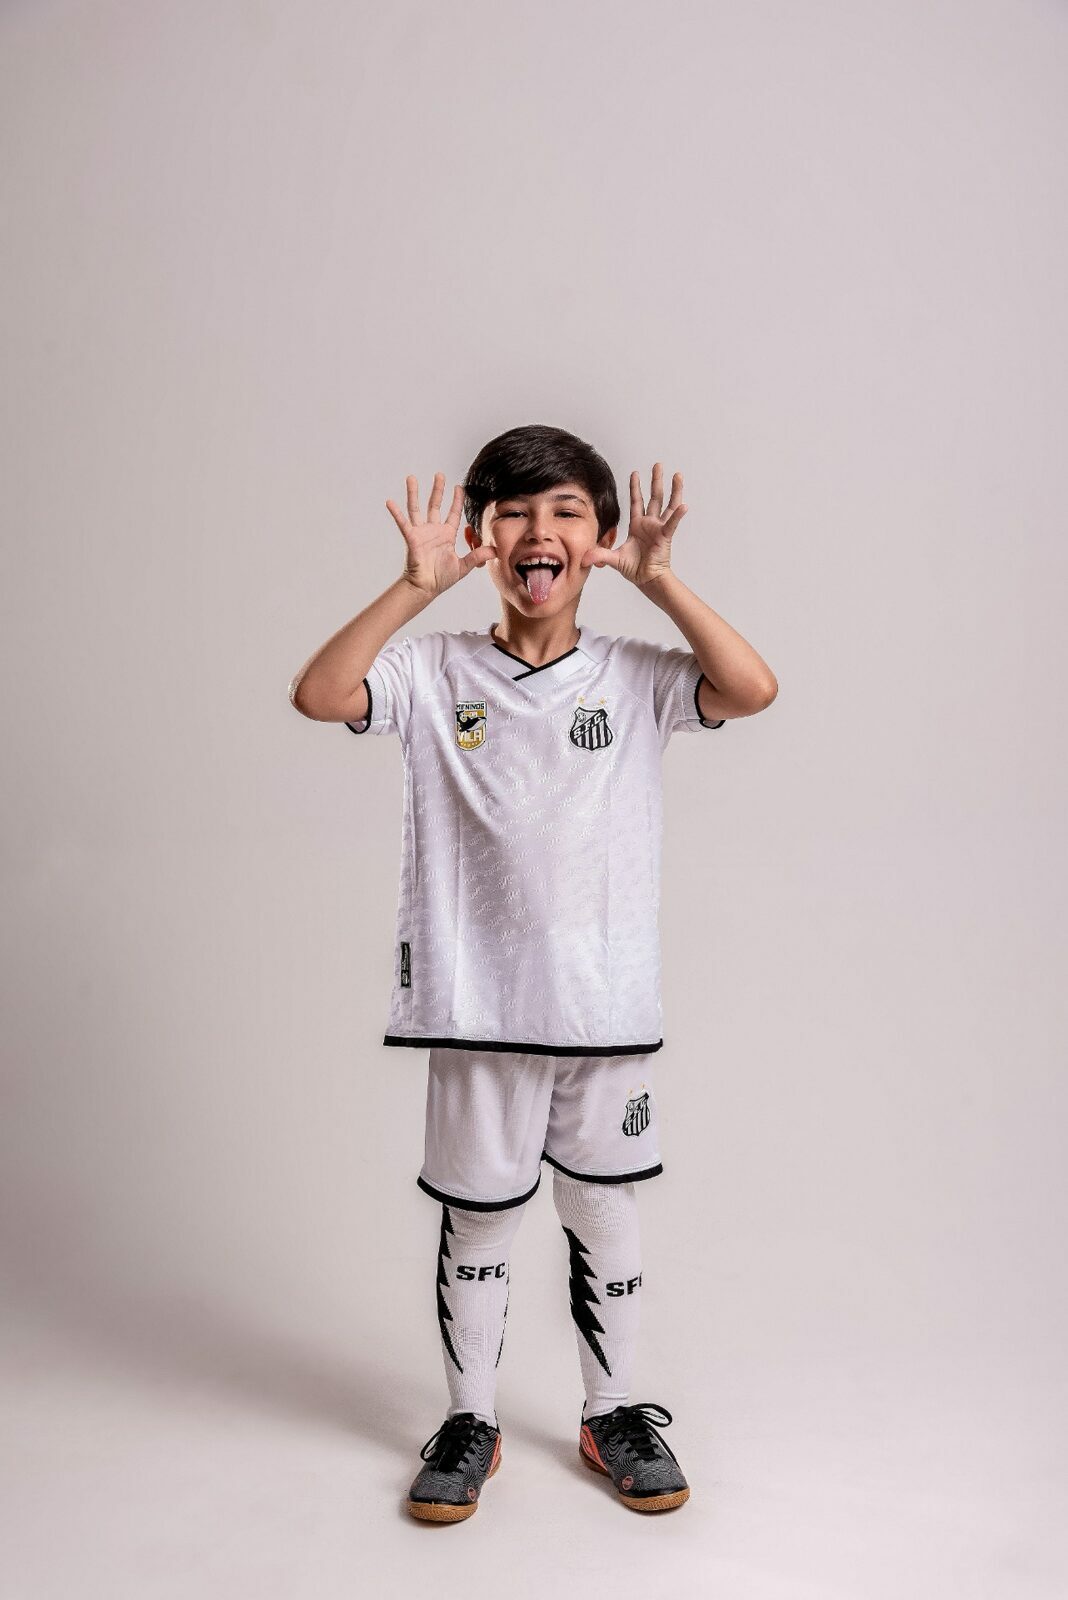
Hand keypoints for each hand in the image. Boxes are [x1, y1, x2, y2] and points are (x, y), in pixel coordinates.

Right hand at [385, 473, 497, 597]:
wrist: (426, 587)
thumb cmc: (441, 578)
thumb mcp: (464, 566)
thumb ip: (478, 556)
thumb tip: (495, 551)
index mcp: (447, 535)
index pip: (453, 513)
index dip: (457, 500)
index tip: (459, 487)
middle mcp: (434, 530)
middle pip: (435, 505)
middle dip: (438, 490)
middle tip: (439, 474)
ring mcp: (421, 533)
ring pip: (417, 508)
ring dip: (414, 493)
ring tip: (412, 478)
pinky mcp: (412, 538)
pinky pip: (403, 523)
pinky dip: (396, 513)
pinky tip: (390, 501)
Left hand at [579, 462, 686, 586]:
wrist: (646, 580)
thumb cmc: (634, 569)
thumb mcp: (613, 559)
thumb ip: (599, 555)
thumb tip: (582, 559)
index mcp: (637, 525)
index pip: (636, 501)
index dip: (636, 487)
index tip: (636, 472)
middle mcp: (650, 523)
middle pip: (654, 497)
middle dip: (656, 480)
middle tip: (658, 464)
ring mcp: (659, 528)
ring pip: (668, 505)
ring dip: (673, 490)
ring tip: (678, 475)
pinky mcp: (665, 536)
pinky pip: (672, 524)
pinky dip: (678, 515)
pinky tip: (684, 506)